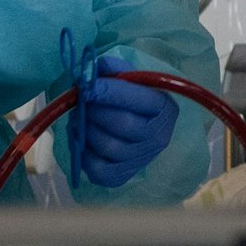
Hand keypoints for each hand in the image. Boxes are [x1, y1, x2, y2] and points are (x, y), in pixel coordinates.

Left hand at [79, 55, 177, 188]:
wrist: (130, 122)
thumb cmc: (128, 96)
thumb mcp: (126, 77)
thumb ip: (112, 69)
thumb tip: (92, 70)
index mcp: (165, 108)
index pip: (140, 100)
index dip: (111, 92)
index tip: (88, 86)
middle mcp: (159, 137)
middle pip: (122, 124)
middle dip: (96, 111)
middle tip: (83, 102)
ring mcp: (141, 160)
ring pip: (108, 146)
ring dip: (87, 130)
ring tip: (81, 118)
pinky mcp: (122, 176)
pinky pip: (98, 170)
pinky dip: (84, 153)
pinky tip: (84, 139)